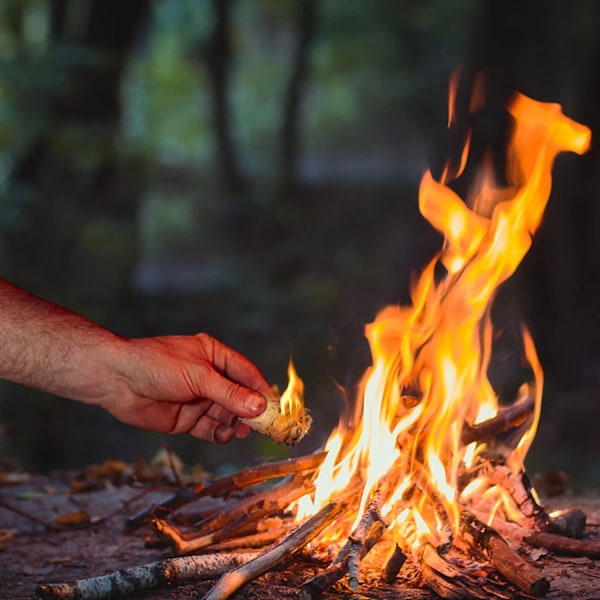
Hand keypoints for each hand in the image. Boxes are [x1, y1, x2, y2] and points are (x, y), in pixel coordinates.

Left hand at [100, 333, 271, 443]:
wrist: (117, 380)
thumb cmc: (157, 364)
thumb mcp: (198, 376)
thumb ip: (229, 393)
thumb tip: (259, 407)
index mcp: (214, 355)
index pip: (246, 373)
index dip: (261, 389)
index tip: (276, 406)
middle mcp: (209, 377)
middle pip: (239, 396)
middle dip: (251, 411)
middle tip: (266, 426)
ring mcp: (198, 398)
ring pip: (227, 414)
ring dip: (235, 423)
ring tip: (241, 430)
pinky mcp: (187, 418)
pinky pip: (211, 428)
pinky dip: (220, 434)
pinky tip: (225, 435)